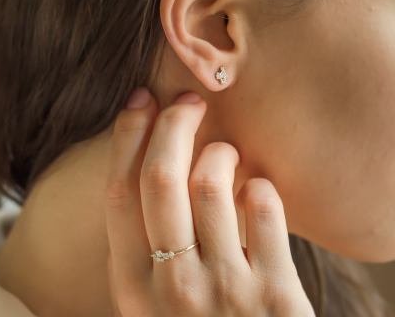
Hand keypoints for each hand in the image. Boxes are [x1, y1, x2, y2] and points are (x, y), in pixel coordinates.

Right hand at [105, 88, 314, 316]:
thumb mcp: (153, 294)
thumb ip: (146, 241)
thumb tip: (149, 162)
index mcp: (132, 283)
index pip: (119, 189)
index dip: (128, 134)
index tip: (141, 99)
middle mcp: (171, 284)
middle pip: (161, 175)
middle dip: (173, 122)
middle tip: (188, 102)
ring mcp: (224, 290)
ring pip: (212, 182)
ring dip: (221, 151)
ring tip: (227, 154)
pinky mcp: (275, 295)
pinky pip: (263, 207)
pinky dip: (261, 186)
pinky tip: (257, 192)